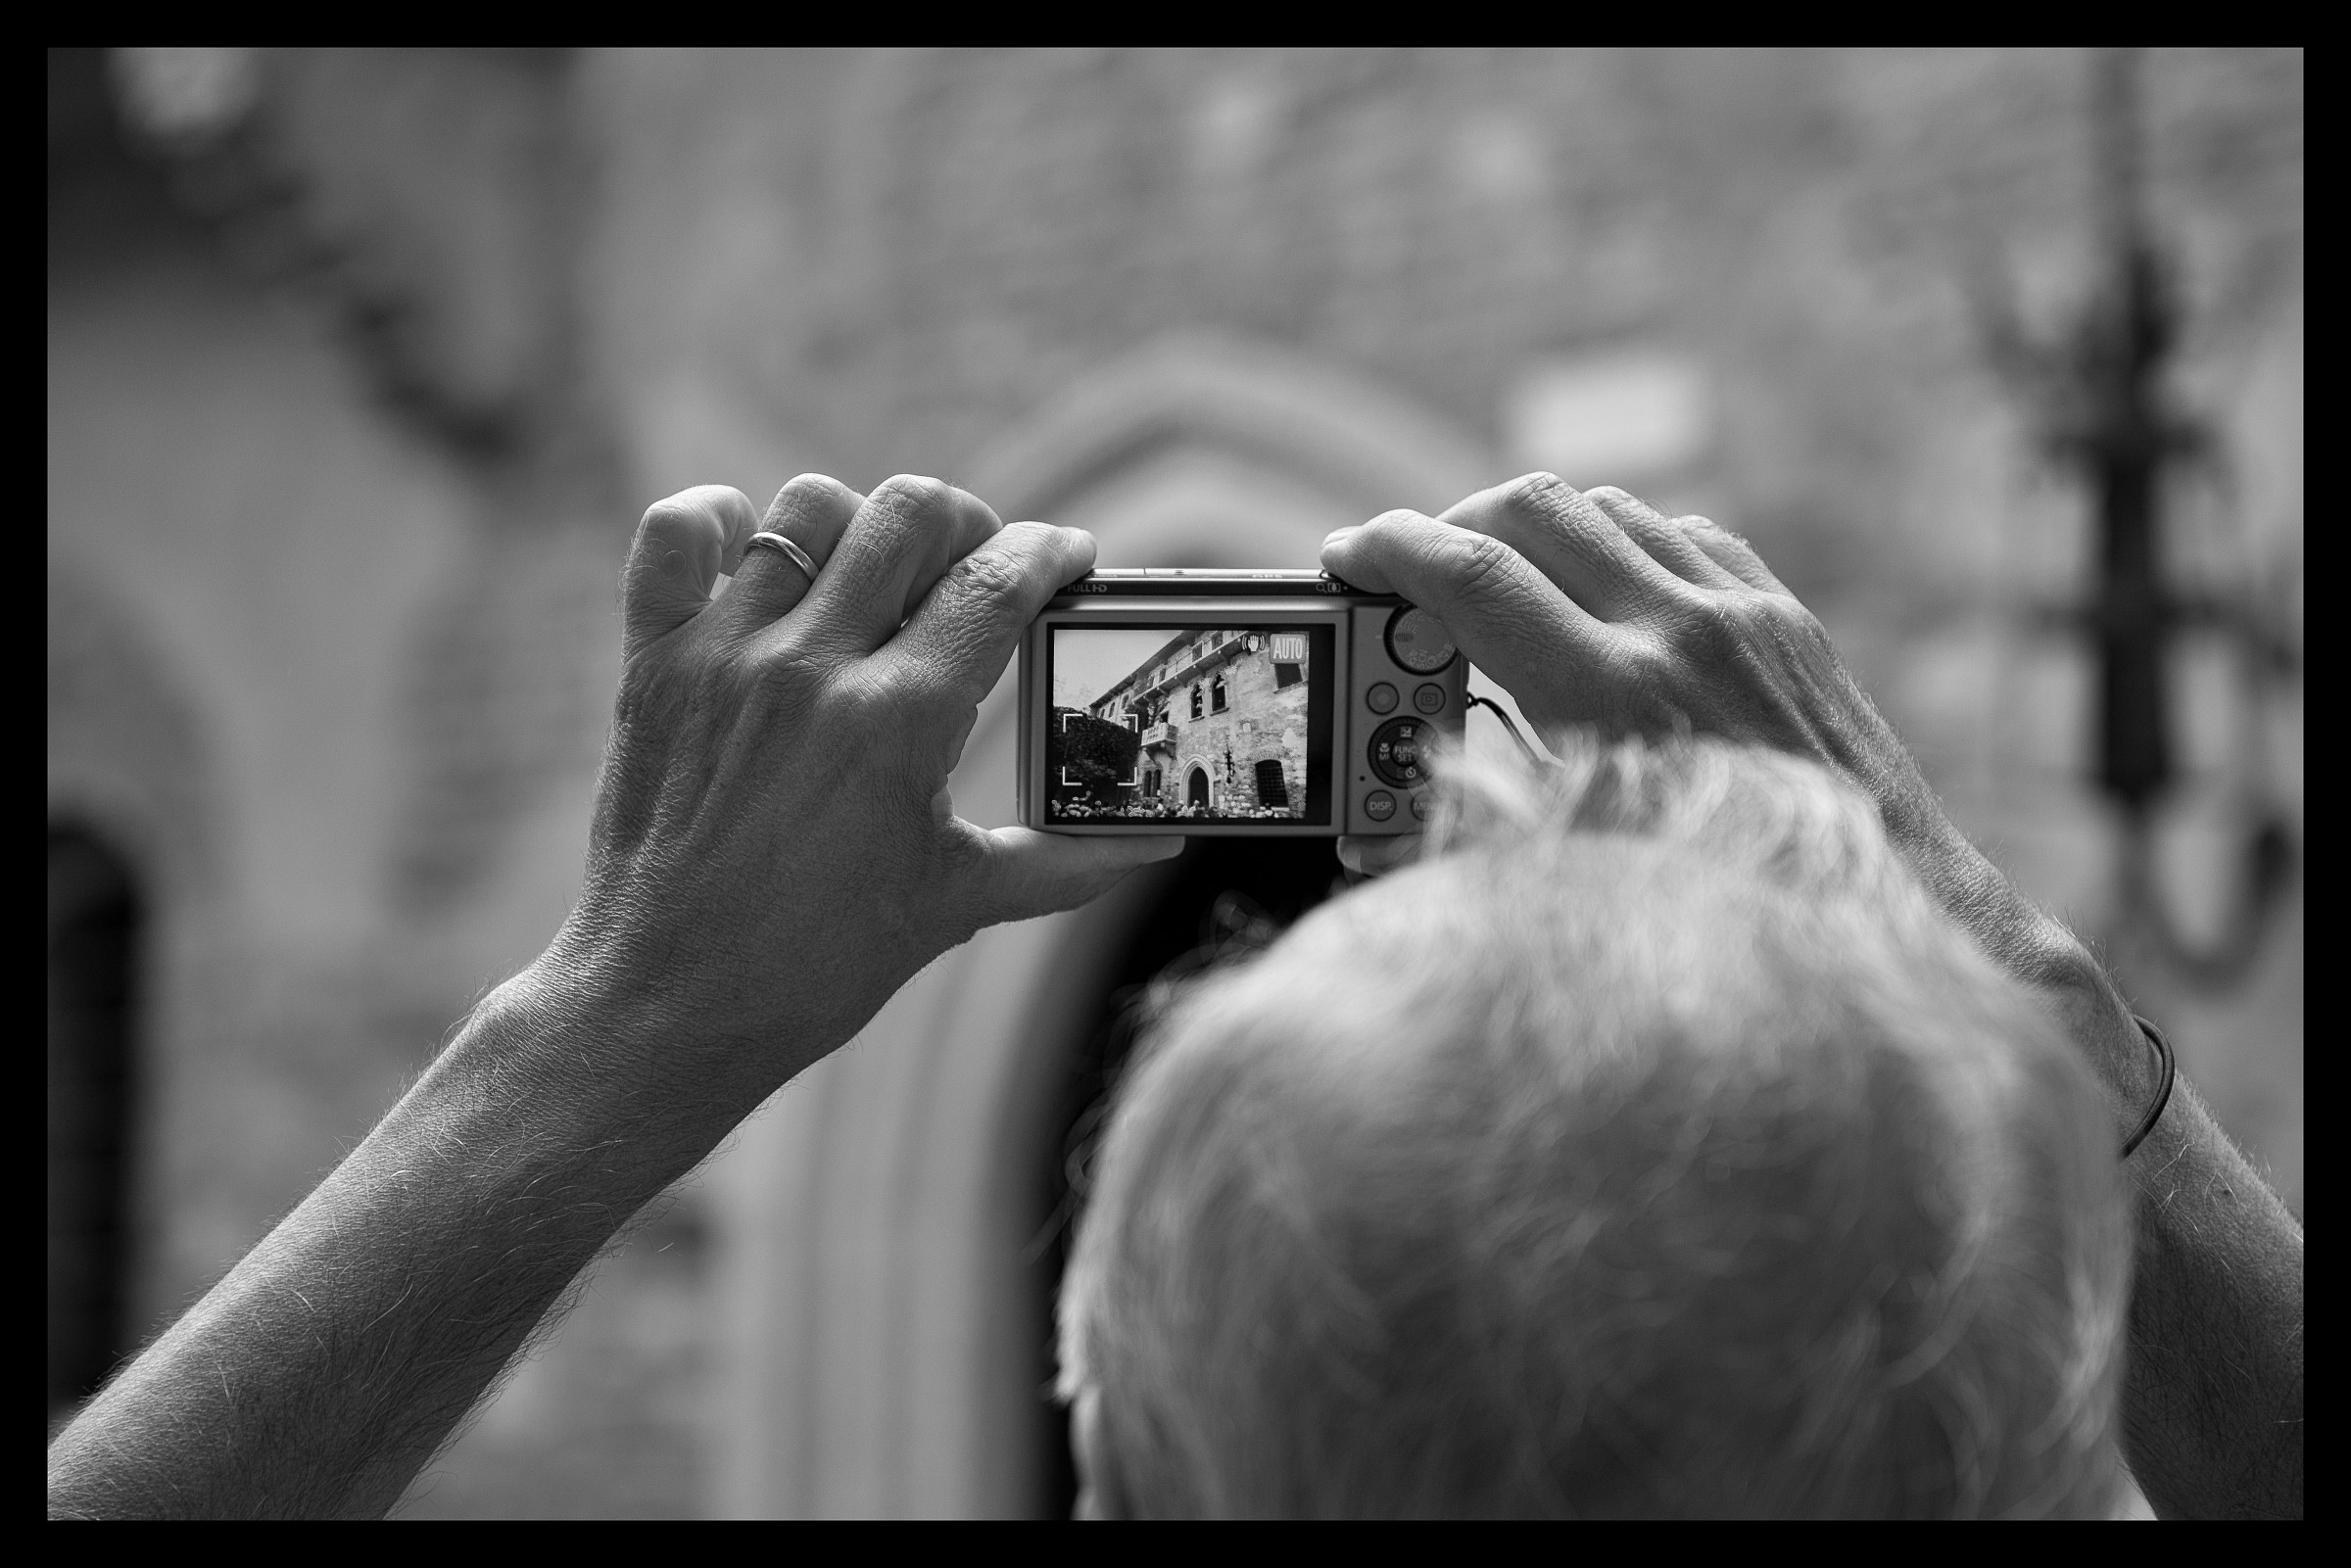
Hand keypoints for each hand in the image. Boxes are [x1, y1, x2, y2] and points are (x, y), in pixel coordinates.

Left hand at [543, 474, 1179, 1105]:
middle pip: (910, 514)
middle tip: (977, 567)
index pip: (999, 581)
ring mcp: (724, 657)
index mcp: (899, 722)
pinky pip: (677, 533)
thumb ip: (1067, 859)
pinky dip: (717, 521)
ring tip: (875, 575)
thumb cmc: (819, 964)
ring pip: (808, 509)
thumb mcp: (959, 902)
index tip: (1069, 559)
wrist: (670, 1007)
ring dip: (859, 527)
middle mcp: (811, 669)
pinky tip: (756, 557)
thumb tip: (1158, 841)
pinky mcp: (653, 663)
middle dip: (967, 523)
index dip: (1051, 553)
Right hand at [1322, 473, 1943, 855]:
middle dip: (1451, 524)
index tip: (1348, 557)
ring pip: (1606, 508)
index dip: (1390, 553)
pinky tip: (1597, 596)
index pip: (1474, 576)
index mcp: (1619, 697)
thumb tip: (1374, 795)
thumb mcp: (1578, 869)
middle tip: (1411, 572)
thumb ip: (1476, 805)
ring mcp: (1744, 613)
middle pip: (1531, 508)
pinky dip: (1620, 547)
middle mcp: (1684, 631)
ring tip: (1495, 588)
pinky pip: (1680, 535)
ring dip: (1534, 532)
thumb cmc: (1732, 917)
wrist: (1903, 914)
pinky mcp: (1786, 616)